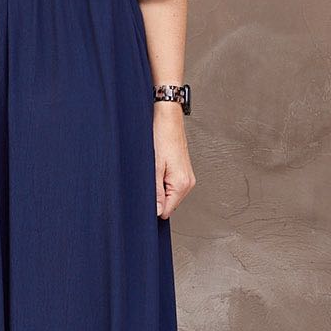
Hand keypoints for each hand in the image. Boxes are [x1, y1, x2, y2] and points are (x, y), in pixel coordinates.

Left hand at [153, 104, 195, 218]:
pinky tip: (157, 169)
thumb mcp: (154, 167)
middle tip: (146, 180)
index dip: (153, 208)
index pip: (166, 211)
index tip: (143, 199)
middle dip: (156, 198)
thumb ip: (156, 192)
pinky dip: (162, 182)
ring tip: (152, 171)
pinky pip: (172, 185)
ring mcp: (187, 177)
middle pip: (168, 204)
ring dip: (159, 189)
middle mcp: (188, 183)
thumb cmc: (161, 137)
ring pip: (169, 194)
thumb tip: (157, 212)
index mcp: (181, 184)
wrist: (168, 118)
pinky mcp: (183, 171)